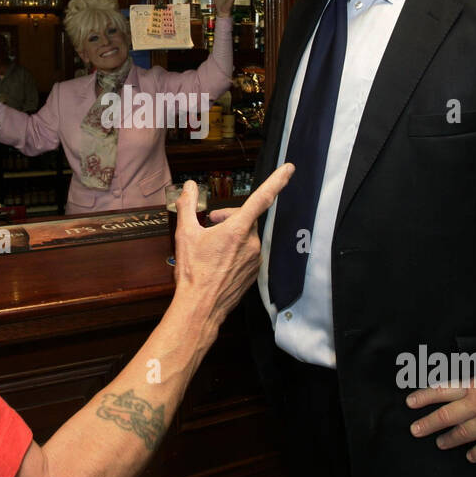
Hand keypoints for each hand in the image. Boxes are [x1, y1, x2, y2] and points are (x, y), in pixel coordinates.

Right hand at [173, 163, 292, 323]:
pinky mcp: (254, 273)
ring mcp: (255, 260)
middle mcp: (252, 244)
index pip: (261, 198)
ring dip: (233, 234)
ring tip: (212, 244)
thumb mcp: (185, 234)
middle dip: (229, 217)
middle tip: (210, 223)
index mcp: (237, 230)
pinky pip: (248, 253)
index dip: (277, 181)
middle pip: (246, 218)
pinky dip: (236, 250)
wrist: (200, 307)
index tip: (290, 169)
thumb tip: (190, 186)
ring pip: (247, 236)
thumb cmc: (193, 272)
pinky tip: (219, 260)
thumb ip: (188, 205)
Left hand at [406, 373, 475, 462]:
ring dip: (450, 439)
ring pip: (463, 433)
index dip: (425, 396)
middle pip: (446, 415)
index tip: (410, 403)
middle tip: (415, 430)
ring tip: (440, 444)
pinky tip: (470, 457)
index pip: (443, 390)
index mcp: (475, 385)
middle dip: (429, 423)